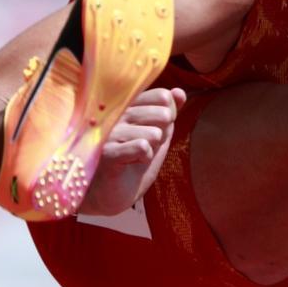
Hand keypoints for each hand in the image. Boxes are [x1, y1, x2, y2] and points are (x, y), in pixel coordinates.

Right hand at [79, 87, 186, 215]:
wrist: (111, 194)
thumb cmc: (133, 162)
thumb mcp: (157, 134)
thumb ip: (169, 112)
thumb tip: (180, 92)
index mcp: (128, 105)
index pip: (162, 96)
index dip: (167, 117)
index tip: (152, 130)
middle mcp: (116, 113)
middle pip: (163, 114)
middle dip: (161, 136)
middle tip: (144, 147)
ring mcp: (110, 131)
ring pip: (154, 133)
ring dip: (152, 150)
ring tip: (135, 156)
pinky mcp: (108, 152)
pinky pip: (142, 147)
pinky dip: (144, 159)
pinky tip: (131, 163)